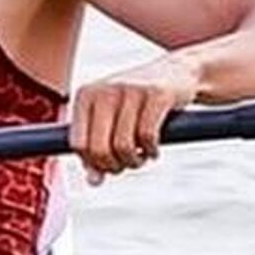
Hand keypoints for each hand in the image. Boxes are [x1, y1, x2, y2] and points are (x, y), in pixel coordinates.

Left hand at [69, 56, 200, 184]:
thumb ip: (97, 149)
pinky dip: (151, 152)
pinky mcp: (156, 94)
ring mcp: (130, 90)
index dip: (93, 163)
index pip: (78, 144)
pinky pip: (147, 137)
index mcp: (85, 96)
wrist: (176, 73)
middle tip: (127, 165)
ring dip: (134, 162)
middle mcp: (103, 90)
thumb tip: (93, 181)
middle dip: (113, 166)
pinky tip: (153, 150)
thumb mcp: (111, 121)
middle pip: (98, 149)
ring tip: (141, 158)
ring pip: (123, 146)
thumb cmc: (136, 102)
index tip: (109, 165)